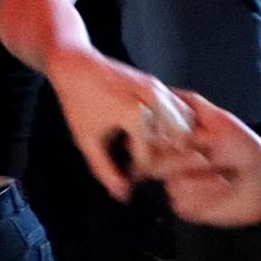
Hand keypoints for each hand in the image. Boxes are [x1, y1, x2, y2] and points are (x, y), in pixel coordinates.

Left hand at [47, 49, 192, 201]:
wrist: (75, 64)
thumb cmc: (78, 103)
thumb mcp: (87, 140)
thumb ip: (105, 170)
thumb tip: (122, 195)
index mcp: (136, 115)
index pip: (149, 156)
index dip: (138, 170)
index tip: (128, 173)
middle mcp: (153, 100)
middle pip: (178, 139)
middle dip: (165, 153)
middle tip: (145, 159)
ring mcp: (158, 88)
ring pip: (184, 122)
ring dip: (173, 137)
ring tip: (151, 146)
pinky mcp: (158, 82)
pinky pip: (179, 107)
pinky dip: (176, 122)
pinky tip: (156, 131)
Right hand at [144, 90, 260, 226]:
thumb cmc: (246, 149)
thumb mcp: (221, 120)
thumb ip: (192, 105)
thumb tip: (163, 91)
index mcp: (177, 137)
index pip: (152, 133)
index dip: (163, 133)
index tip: (184, 136)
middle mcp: (171, 159)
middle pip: (153, 159)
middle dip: (182, 158)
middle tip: (205, 156)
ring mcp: (176, 182)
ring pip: (169, 180)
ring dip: (200, 177)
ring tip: (221, 172)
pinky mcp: (185, 205)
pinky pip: (181, 200)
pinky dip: (206, 193)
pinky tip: (221, 187)